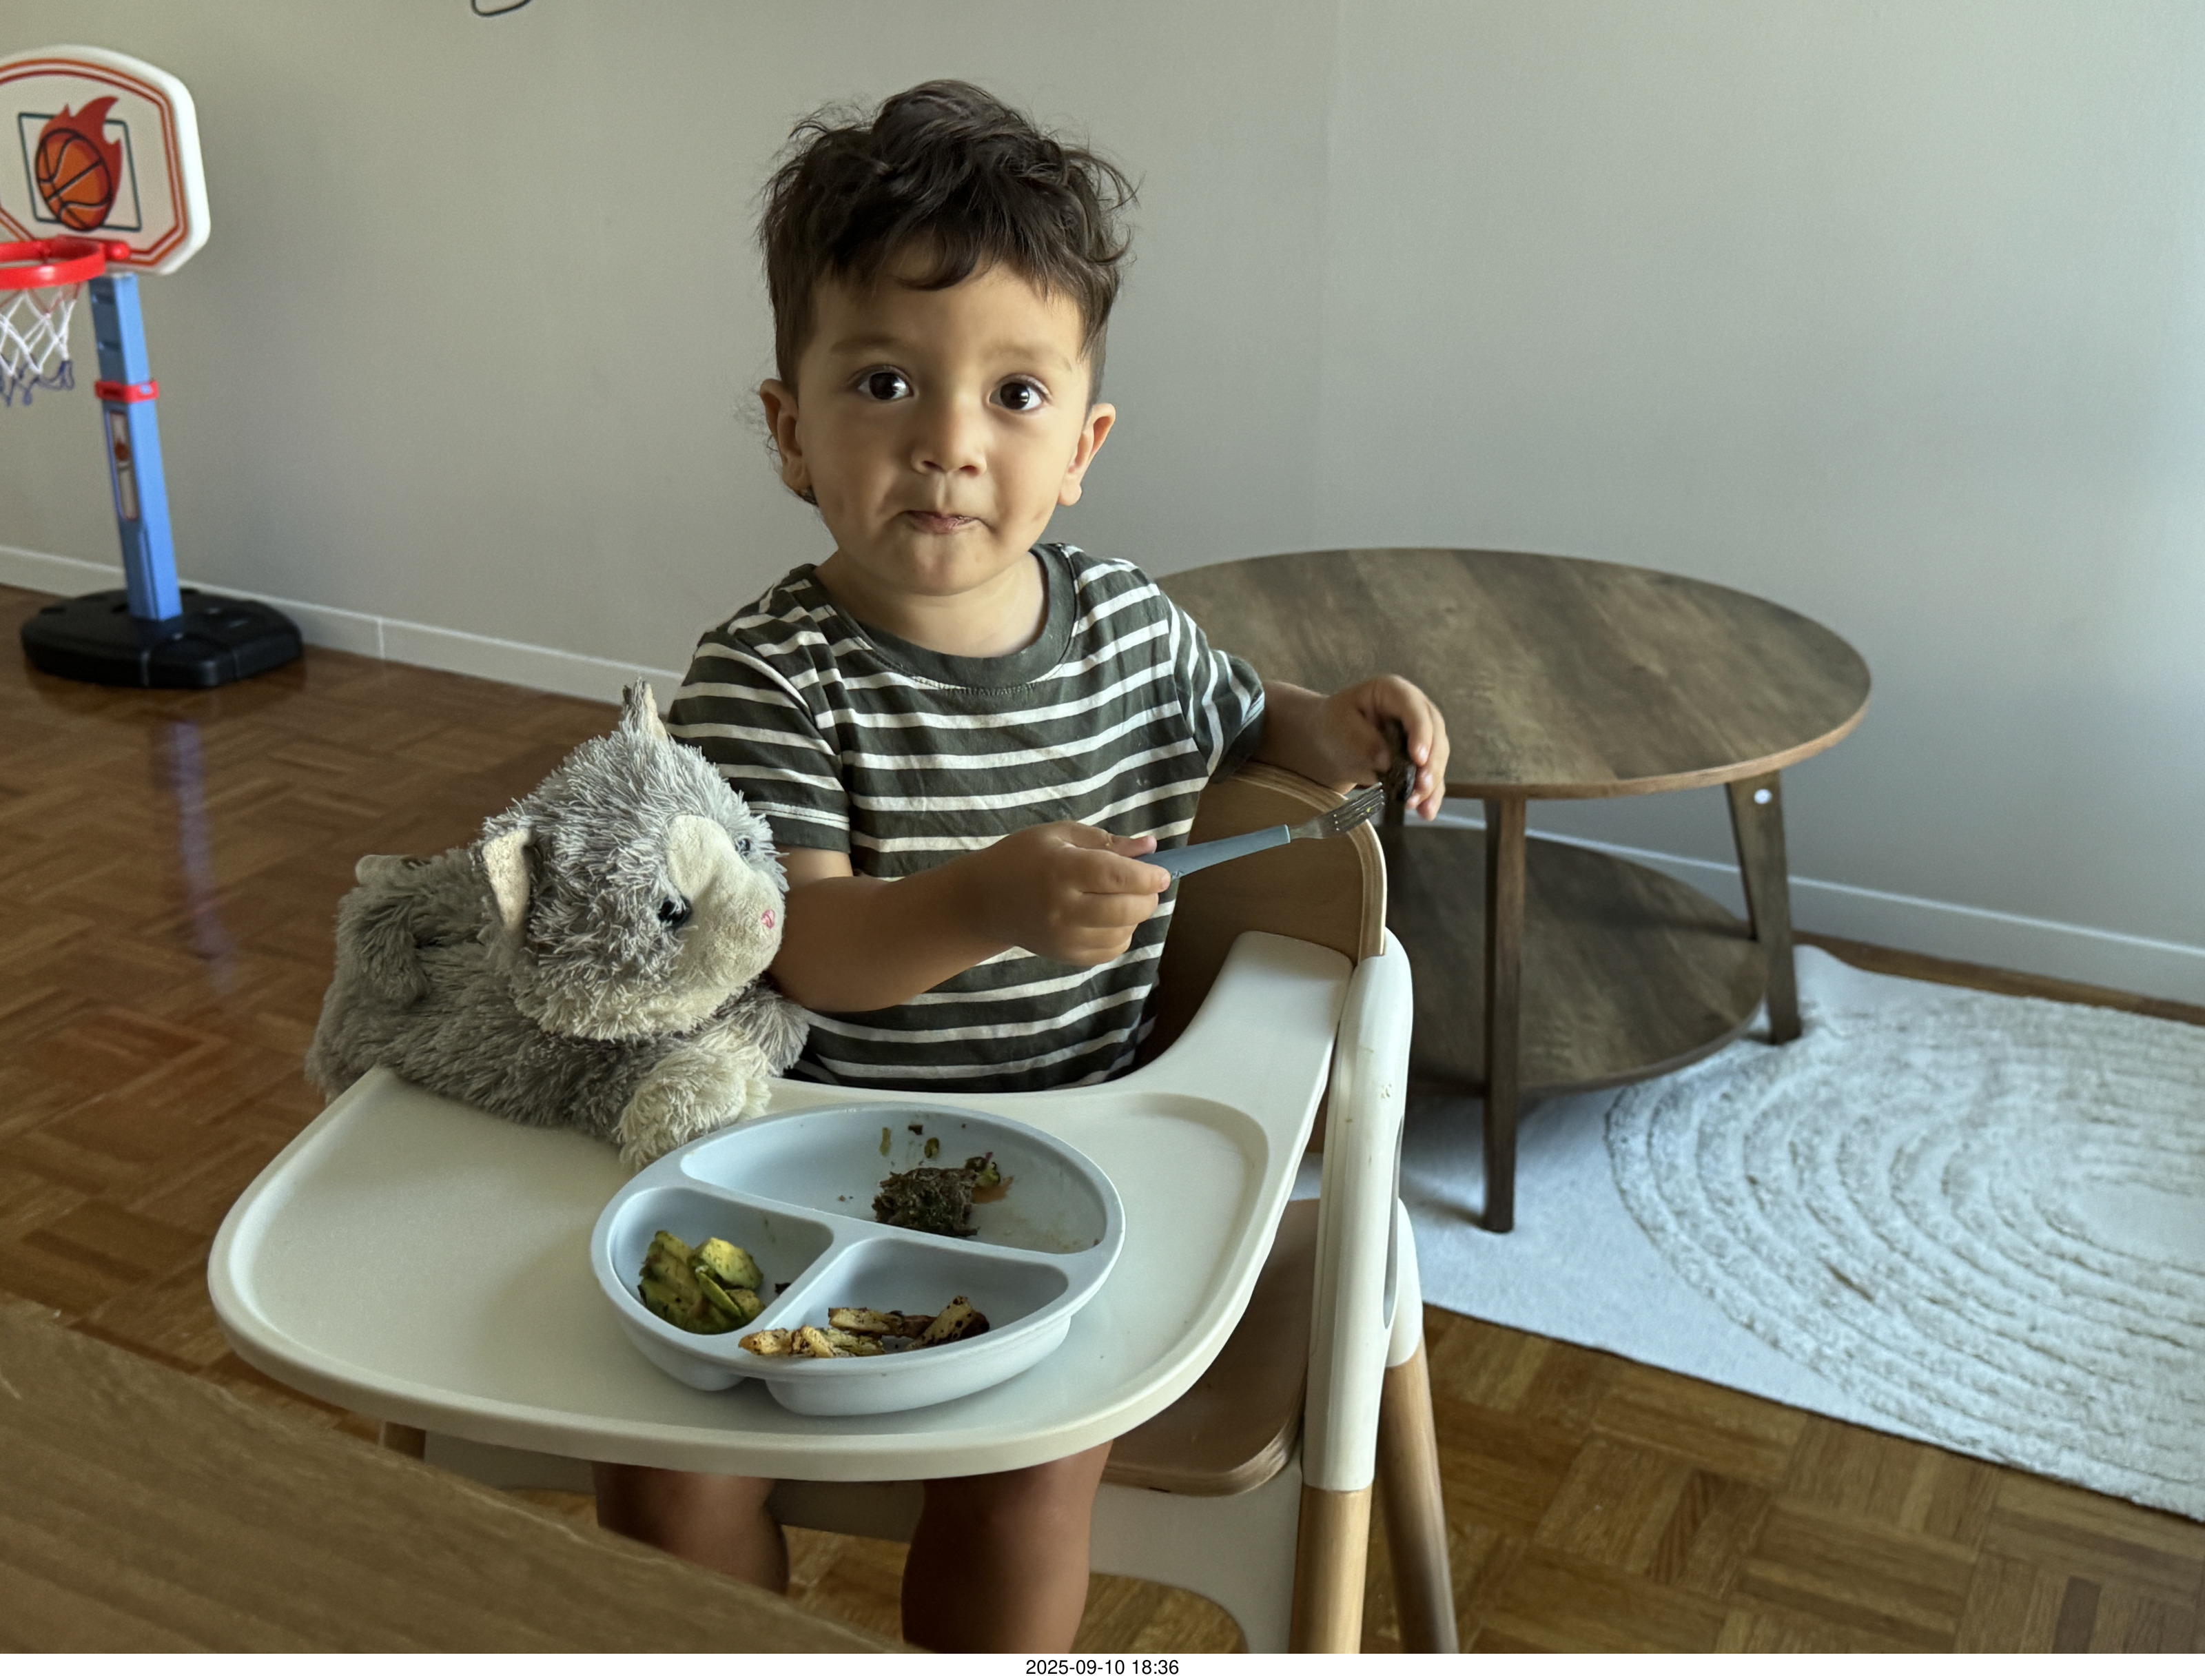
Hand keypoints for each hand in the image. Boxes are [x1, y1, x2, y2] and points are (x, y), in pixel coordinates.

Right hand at [964, 822, 1170, 965]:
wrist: (984, 901)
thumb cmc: (1022, 858)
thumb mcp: (1059, 835)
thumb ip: (1106, 842)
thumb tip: (1150, 847)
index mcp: (1062, 870)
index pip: (1117, 876)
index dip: (1148, 876)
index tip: (1162, 873)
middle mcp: (1063, 908)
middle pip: (1126, 909)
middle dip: (1148, 897)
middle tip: (1148, 886)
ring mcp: (1064, 937)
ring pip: (1122, 934)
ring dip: (1135, 917)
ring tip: (1123, 900)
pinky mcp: (1065, 956)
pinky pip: (1110, 952)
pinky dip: (1120, 936)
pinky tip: (1109, 920)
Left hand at [1299, 676, 1450, 820]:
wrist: (1330, 741)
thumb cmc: (1333, 725)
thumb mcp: (1338, 727)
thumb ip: (1361, 740)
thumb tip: (1387, 760)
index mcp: (1393, 692)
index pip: (1414, 708)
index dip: (1420, 732)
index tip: (1418, 757)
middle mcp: (1414, 710)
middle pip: (1435, 733)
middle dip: (1431, 762)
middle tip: (1421, 785)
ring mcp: (1421, 735)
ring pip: (1437, 757)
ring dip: (1431, 783)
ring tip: (1417, 804)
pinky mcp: (1420, 759)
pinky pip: (1430, 776)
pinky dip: (1430, 795)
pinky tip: (1426, 812)